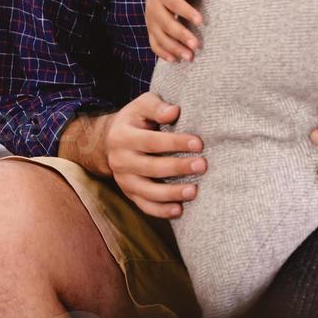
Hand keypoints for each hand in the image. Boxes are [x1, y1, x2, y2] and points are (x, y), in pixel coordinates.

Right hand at [94, 92, 206, 219]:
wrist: (113, 139)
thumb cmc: (137, 119)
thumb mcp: (142, 106)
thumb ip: (157, 106)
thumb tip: (174, 111)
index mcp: (121, 136)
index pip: (150, 141)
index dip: (175, 143)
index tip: (199, 144)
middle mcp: (118, 160)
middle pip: (151, 167)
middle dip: (178, 167)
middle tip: (203, 166)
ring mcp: (123, 180)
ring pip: (148, 191)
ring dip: (172, 193)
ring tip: (194, 191)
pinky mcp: (129, 194)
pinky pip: (145, 206)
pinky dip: (161, 211)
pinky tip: (180, 210)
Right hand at [144, 0, 204, 62]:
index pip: (174, 4)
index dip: (186, 12)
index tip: (200, 21)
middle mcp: (154, 9)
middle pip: (167, 24)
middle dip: (181, 36)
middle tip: (196, 45)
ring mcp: (151, 21)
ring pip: (160, 37)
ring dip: (174, 48)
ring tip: (189, 57)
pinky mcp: (150, 29)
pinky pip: (154, 43)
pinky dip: (162, 53)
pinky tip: (174, 60)